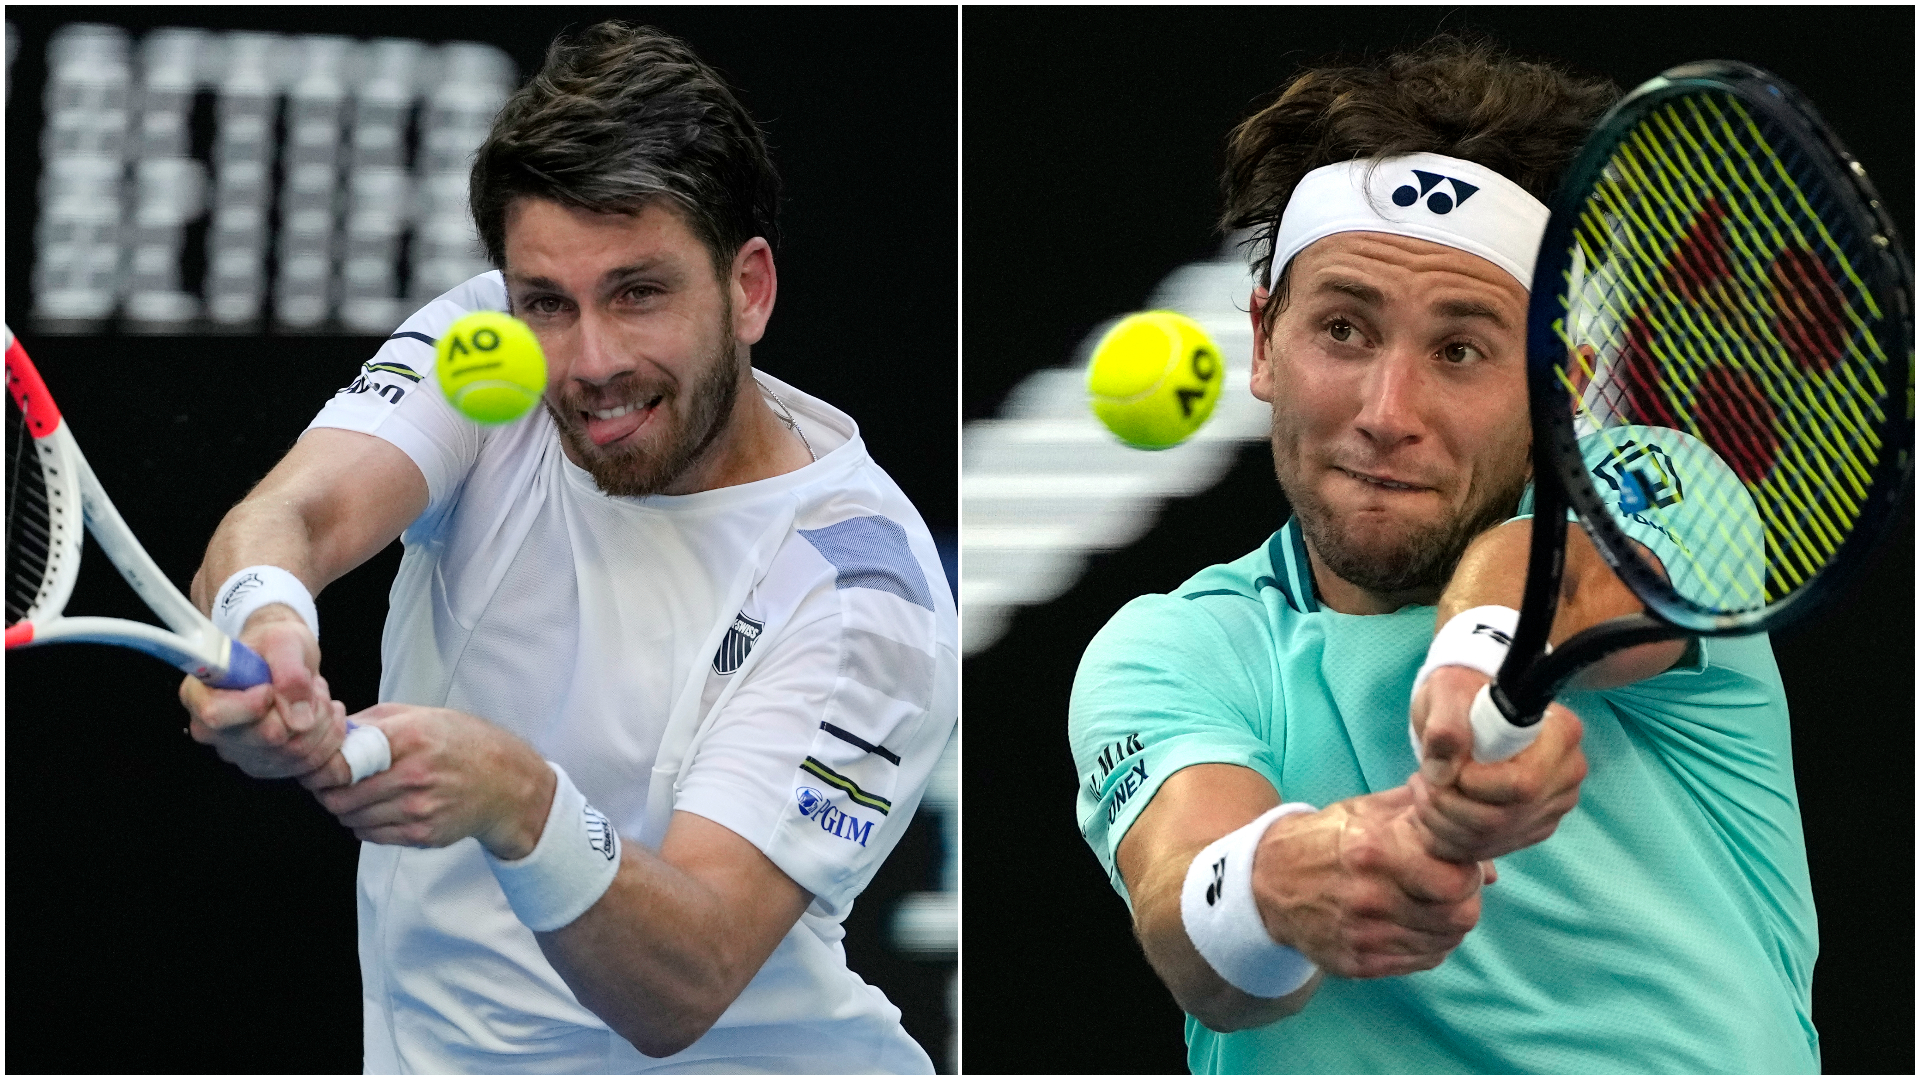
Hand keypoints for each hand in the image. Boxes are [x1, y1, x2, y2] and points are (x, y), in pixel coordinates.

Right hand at [179, 608, 345, 777]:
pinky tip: (325, 715)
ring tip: (317, 695)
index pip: (218, 716)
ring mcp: (240, 753)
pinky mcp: (267, 766)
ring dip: (321, 721)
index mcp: (200, 696)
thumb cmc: (273, 645)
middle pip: (268, 738)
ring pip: (295, 754)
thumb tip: (298, 719)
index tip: (270, 686)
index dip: (254, 704)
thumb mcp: (283, 641)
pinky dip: (329, 738)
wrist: (284, 657)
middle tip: (310, 684)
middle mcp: (213, 731)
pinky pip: (309, 765)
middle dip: (304, 708)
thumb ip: (289, 673)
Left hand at [305, 703, 555, 858]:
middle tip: (332, 783)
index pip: (341, 762)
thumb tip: (330, 732)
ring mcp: (419, 809)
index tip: (319, 765)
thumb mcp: (422, 715)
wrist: (506, 783)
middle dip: (328, 791)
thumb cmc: (462, 744)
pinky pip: (371, 835)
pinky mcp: (422, 834)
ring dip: (346, 809)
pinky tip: (380, 809)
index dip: (321, 767)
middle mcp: (414, 775)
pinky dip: (365, 824)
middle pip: (339, 796)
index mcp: (411, 737)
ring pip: (351, 818)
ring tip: (360, 794)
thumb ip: (374, 721)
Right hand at [1252, 786, 1494, 979]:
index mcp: (1374, 852)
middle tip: (1452, 887)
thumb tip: (1481, 849)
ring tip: (1430, 903)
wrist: (1265, 882)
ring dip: (1448, 923)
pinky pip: (1421, 961)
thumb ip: (1427, 817)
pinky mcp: (1359, 963)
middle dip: (1465, 900)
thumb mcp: (1368, 810)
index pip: (1457, 881)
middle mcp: (1370, 898)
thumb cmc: (1324, 839)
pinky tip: (1412, 922)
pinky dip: (1428, 943)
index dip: (1468, 873)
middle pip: (1459, 917)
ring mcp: (1364, 937)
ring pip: (1445, 942)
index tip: (1460, 864)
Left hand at [1408, 665, 1586, 863]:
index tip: (1447, 769)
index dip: (1474, 786)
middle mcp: (1567, 775)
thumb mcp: (1446, 692)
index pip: (1523, 785)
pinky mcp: (1531, 828)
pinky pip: (1488, 849)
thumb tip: (1444, 771)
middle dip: (1449, 807)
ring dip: (1442, 824)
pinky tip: (1431, 814)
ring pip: (1493, 839)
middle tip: (1420, 782)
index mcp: (1562, 735)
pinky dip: (1449, 840)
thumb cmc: (1460, 695)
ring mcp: (1552, 806)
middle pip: (1505, 818)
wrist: (1464, 712)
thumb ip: (1445, 724)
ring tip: (1422, 792)